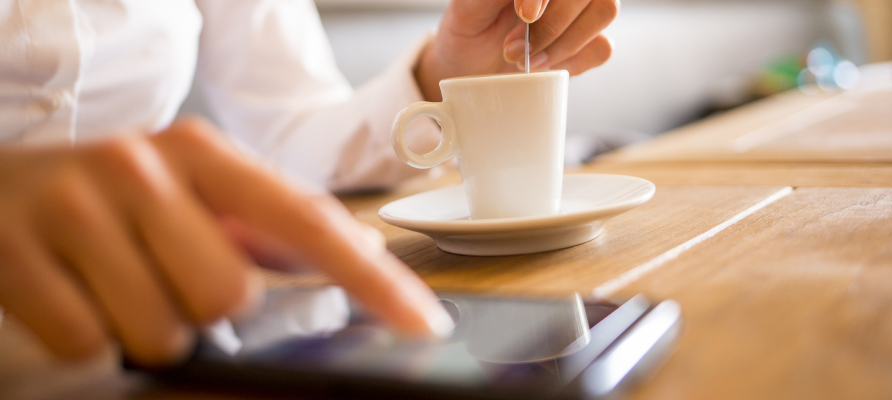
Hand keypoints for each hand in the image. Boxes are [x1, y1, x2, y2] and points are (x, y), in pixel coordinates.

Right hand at [0, 118, 452, 365]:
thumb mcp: (194, 193)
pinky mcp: (12, 249)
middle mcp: (144, 167)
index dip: (373, 279)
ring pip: (159, 331)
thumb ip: (270, 226)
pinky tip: (73, 295)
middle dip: (204, 311)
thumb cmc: (116, 200)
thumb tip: (361, 251)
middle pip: (227, 295)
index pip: (310, 222)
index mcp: (205, 155)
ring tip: (117, 286)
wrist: (0, 185)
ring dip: (146, 330)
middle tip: (165, 282)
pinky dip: (86, 339)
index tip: (424, 323)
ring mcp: (75, 206)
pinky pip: (85, 344)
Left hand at [416, 0, 618, 100]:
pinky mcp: (590, 41)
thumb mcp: (468, 8)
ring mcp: (582, 10)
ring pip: (604, 12)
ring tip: (527, 62)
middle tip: (513, 50)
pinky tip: (544, 67)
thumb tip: (529, 2)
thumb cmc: (468, 31)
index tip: (525, 15)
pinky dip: (571, 62)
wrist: (470, 67)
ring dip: (564, 44)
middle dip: (552, 25)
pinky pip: (601, 48)